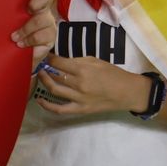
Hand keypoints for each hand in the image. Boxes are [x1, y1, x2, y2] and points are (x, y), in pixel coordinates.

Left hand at [11, 0, 56, 65]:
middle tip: (27, 10)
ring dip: (27, 28)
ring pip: (43, 19)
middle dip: (37, 2)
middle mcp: (40, 6)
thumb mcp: (1, 16)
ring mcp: (47, 20)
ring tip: (14, 37)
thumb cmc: (5, 30)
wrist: (13, 52)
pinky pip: (44, 35)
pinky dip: (30, 40)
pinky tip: (21, 43)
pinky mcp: (50, 35)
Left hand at [35, 53, 149, 115]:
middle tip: (41, 63)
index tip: (46, 55)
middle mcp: (78, 85)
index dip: (49, 58)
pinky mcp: (80, 110)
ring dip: (44, 81)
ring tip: (41, 75)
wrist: (127, 92)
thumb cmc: (113, 74)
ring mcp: (78, 99)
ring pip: (54, 89)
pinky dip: (48, 106)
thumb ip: (78, 61)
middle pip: (55, 75)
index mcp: (83, 70)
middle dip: (45, 68)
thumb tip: (62, 60)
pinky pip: (60, 109)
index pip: (59, 62)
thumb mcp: (96, 61)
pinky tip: (39, 100)